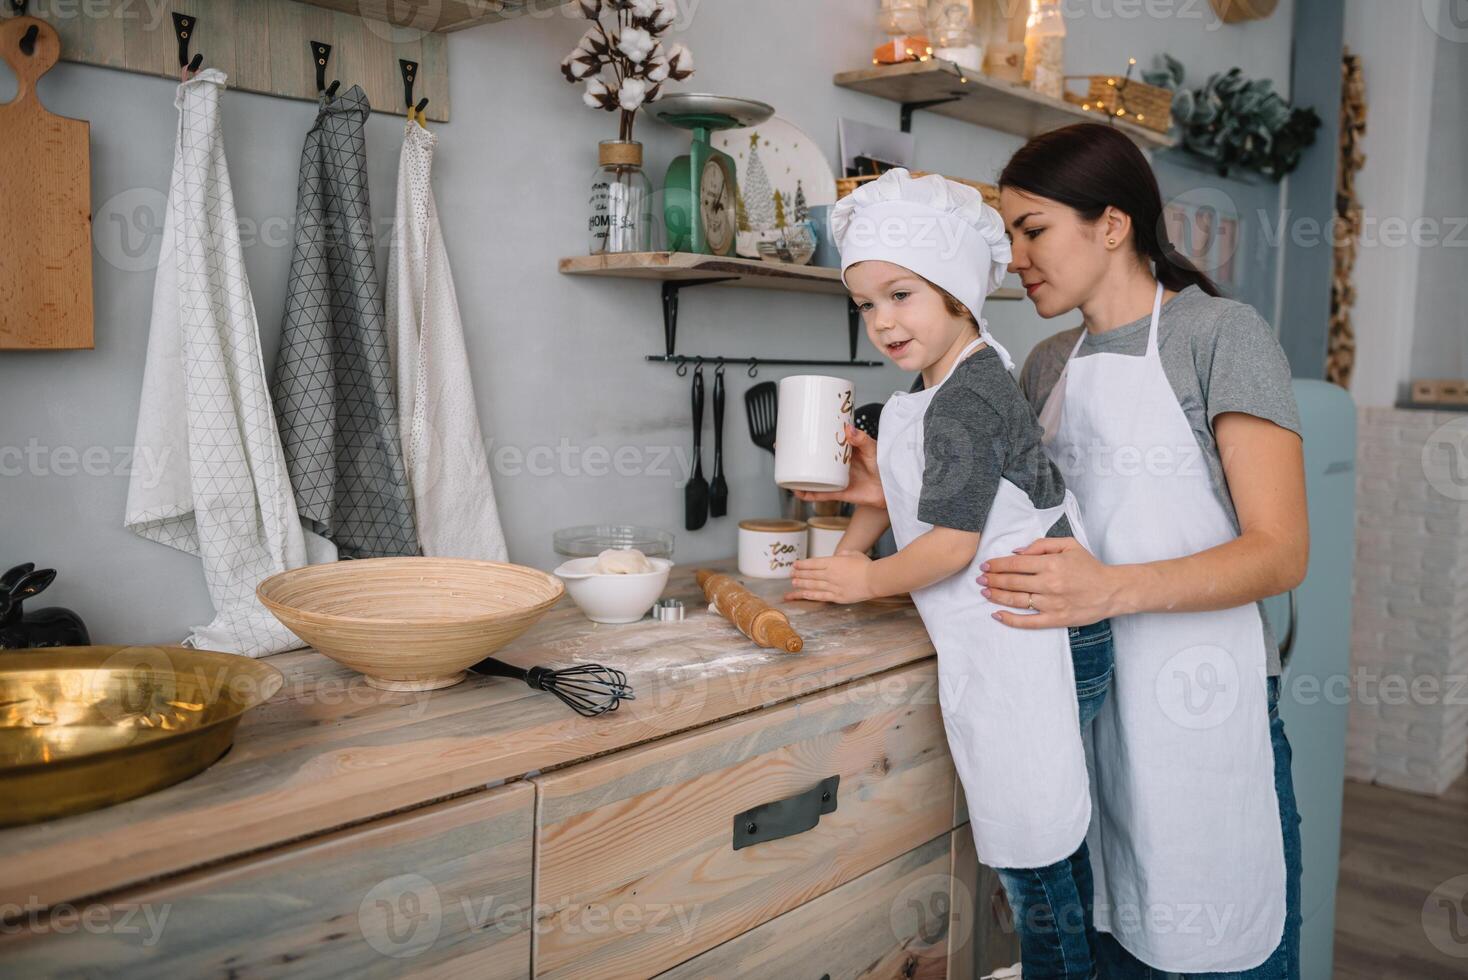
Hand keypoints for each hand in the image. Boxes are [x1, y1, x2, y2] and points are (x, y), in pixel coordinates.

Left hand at [783, 553, 876, 604]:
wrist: (875, 579)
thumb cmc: (866, 565)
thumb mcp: (853, 553)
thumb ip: (843, 554)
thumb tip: (838, 555)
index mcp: (833, 562)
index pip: (813, 563)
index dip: (802, 565)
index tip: (794, 565)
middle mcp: (830, 574)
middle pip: (810, 575)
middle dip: (799, 574)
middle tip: (790, 575)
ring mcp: (833, 586)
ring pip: (813, 586)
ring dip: (802, 585)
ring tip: (793, 584)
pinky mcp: (837, 597)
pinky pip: (821, 596)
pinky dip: (811, 595)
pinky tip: (804, 594)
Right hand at [793, 424, 884, 508]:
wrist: (893, 489)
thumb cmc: (887, 466)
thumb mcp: (873, 448)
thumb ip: (861, 439)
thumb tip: (848, 429)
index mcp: (846, 450)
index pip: (825, 441)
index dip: (811, 436)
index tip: (798, 430)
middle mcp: (839, 464)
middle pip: (815, 458)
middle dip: (799, 454)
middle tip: (782, 449)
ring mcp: (838, 478)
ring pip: (814, 476)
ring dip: (800, 475)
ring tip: (785, 471)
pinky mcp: (840, 492)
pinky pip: (821, 494)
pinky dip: (809, 494)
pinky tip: (798, 492)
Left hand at [977, 537, 1120, 629]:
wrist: (1111, 590)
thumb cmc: (1089, 566)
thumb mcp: (1068, 545)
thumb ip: (1041, 545)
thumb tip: (1016, 552)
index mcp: (1051, 564)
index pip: (1015, 564)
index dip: (996, 565)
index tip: (985, 566)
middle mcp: (1048, 584)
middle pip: (1012, 582)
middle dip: (992, 580)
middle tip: (979, 579)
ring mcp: (1051, 603)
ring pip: (1016, 600)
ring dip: (997, 596)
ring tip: (984, 592)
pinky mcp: (1056, 619)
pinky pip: (1028, 622)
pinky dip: (1010, 620)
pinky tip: (997, 615)